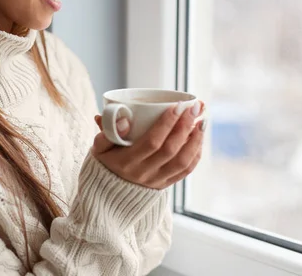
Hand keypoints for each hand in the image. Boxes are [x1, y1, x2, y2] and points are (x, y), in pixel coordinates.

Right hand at [91, 101, 206, 189]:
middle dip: (185, 126)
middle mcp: (143, 173)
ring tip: (202, 121)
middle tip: (195, 108)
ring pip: (183, 162)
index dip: (167, 123)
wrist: (107, 195)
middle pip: (171, 149)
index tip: (177, 105)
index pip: (152, 142)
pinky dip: (195, 153)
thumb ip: (106, 131)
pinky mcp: (164, 185)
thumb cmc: (105, 162)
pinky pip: (185, 171)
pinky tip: (198, 138)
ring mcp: (156, 181)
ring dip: (195, 140)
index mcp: (126, 162)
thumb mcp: (99, 147)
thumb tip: (124, 119)